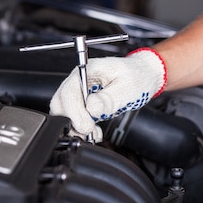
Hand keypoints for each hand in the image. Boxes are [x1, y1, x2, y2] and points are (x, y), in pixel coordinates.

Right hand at [49, 48, 166, 141]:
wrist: (143, 76)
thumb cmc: (137, 76)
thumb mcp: (128, 87)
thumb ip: (109, 98)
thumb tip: (91, 108)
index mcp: (87, 71)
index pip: (69, 92)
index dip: (74, 112)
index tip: (86, 125)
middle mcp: (79, 81)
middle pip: (60, 103)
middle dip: (72, 120)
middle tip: (89, 130)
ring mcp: (79, 93)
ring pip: (63, 113)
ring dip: (75, 126)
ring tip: (94, 131)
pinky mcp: (82, 104)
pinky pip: (72, 118)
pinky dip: (80, 128)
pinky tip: (94, 131)